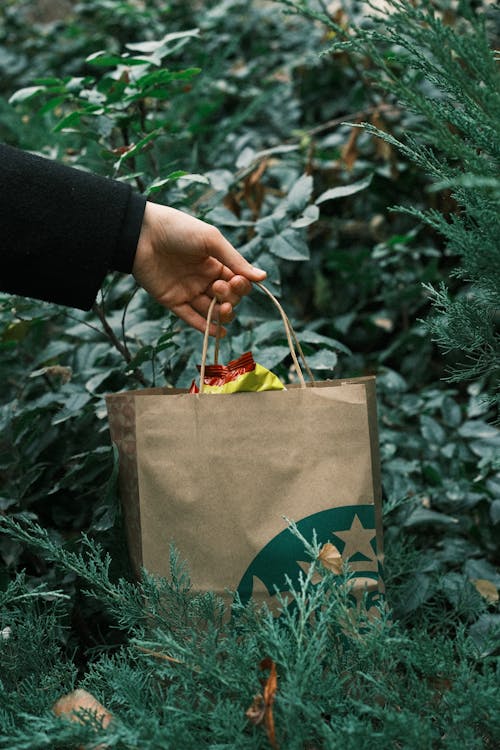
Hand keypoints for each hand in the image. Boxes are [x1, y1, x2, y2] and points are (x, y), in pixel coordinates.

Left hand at [132, 202, 265, 334]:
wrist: (142, 233)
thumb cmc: (178, 229)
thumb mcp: (211, 240)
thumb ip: (235, 261)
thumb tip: (262, 277)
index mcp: (216, 263)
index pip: (238, 283)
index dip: (241, 286)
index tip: (237, 281)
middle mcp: (204, 279)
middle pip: (227, 299)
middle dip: (230, 298)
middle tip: (218, 287)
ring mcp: (188, 291)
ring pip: (211, 311)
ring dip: (221, 314)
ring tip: (223, 309)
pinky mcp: (172, 301)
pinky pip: (191, 318)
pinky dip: (204, 327)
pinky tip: (219, 333)